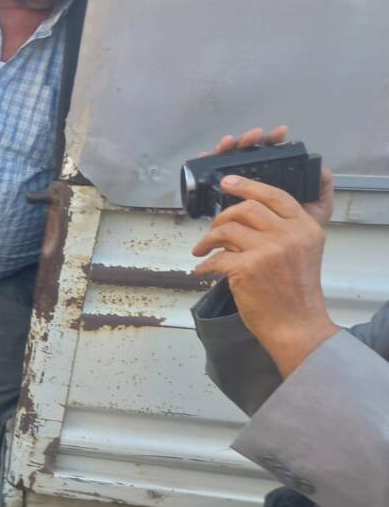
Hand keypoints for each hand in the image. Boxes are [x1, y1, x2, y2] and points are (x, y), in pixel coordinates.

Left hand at [192, 176, 337, 376]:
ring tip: (202, 250)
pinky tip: (201, 270)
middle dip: (222, 217)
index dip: (248, 186)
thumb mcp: (302, 253)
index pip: (275, 195)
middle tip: (212, 229)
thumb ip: (284, 231)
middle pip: (246, 209)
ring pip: (227, 230)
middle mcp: (288, 234)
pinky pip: (216, 258)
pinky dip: (204, 264)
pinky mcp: (247, 268)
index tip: (228, 182)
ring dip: (208, 239)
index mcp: (305, 227)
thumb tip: (246, 219)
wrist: (296, 324)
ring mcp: (268, 250)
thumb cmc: (295, 293)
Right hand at [207, 125, 334, 226]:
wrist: (277, 262)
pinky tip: (205, 156)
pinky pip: (211, 179)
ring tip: (227, 144)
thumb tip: (321, 167)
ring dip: (228, 148)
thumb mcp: (316, 209)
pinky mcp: (221, 200)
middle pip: (249, 152)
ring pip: (229, 162)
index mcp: (276, 178)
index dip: (274, 140)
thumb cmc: (297, 236)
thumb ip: (321, 187)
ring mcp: (237, 190)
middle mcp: (256, 181)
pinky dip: (206, 165)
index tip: (280, 134)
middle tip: (252, 138)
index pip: (273, 153)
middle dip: (249, 140)